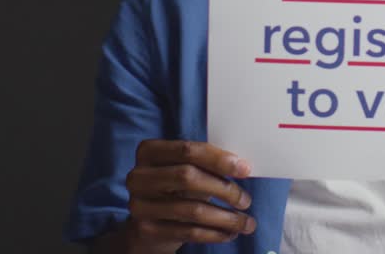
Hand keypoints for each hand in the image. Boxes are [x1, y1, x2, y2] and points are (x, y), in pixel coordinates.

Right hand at [119, 140, 255, 252]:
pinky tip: (230, 233)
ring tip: (246, 223)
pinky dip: (215, 233)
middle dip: (224, 189)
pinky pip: (189, 232)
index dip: (218, 159)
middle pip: (188, 177)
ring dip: (226, 218)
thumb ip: (207, 164)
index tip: (245, 169)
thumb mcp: (186, 170)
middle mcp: (138, 176)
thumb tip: (243, 167)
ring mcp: (139, 204)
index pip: (187, 150)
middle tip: (246, 200)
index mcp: (149, 152)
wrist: (148, 225)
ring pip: (192, 209)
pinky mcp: (147, 230)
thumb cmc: (176, 190)